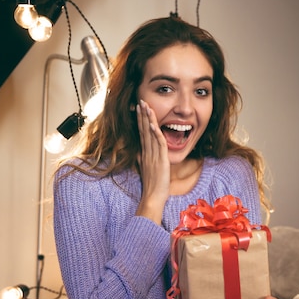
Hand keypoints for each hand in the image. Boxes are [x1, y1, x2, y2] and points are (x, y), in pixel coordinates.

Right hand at [135, 99, 169, 223]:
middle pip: (144, 130)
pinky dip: (156, 134)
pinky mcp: (160, 161)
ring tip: (146, 106)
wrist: (153, 198)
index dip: (141, 120)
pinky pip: (158, 145)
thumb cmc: (153, 186)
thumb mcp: (147, 170)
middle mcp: (147, 153)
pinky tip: (154, 125)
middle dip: (142, 115)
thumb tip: (141, 154)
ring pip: (150, 134)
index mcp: (145, 154)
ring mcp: (152, 156)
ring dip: (148, 120)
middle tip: (140, 101)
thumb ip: (144, 160)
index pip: (142, 133)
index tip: (139, 109)